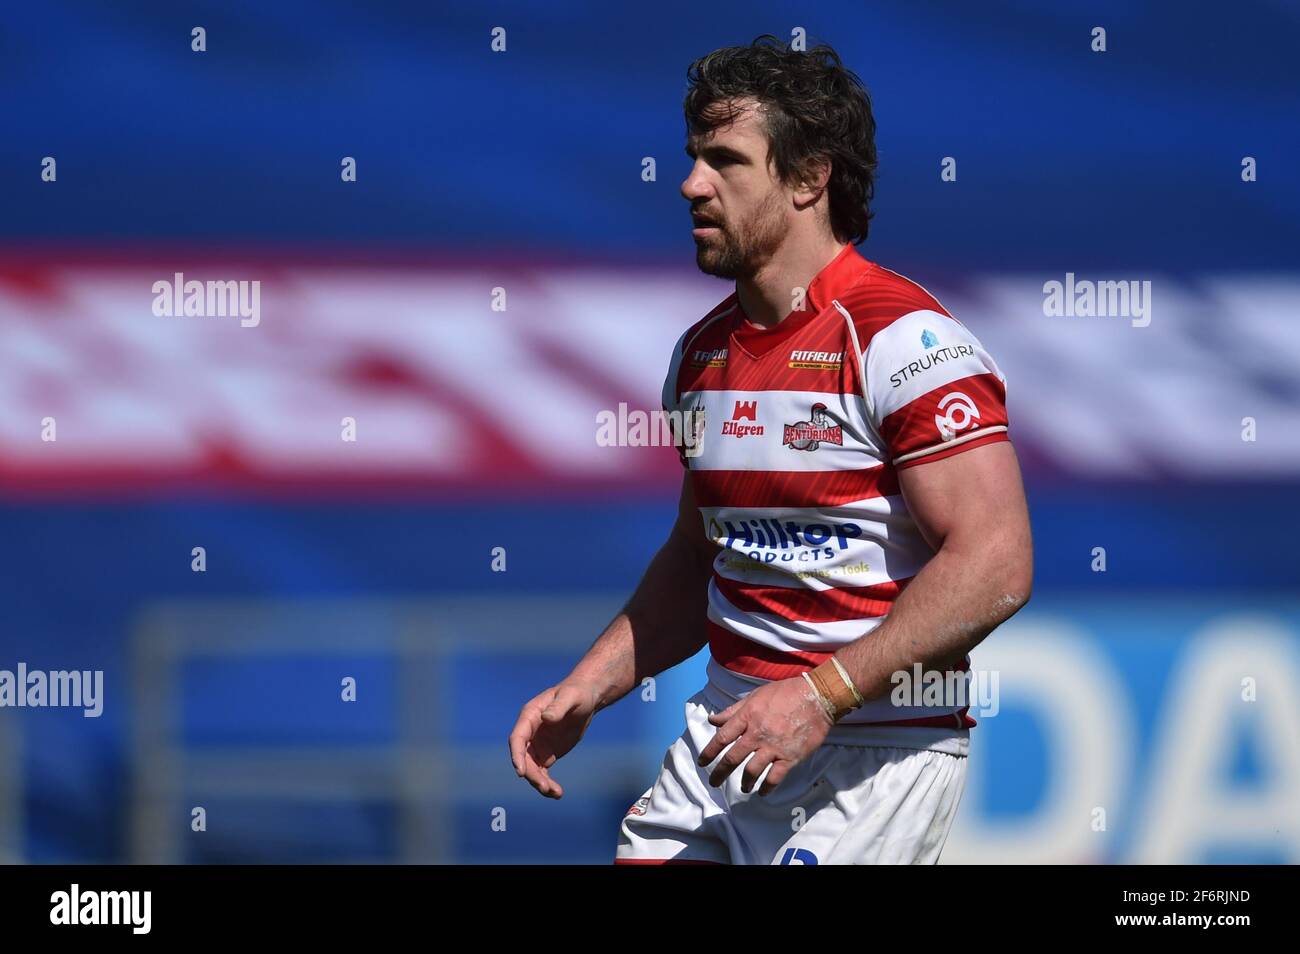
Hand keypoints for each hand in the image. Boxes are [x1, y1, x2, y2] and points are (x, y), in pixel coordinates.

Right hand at [508, 681, 599, 798]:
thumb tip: (546, 718)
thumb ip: (558, 707)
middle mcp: (529, 732)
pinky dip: (547, 783)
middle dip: (531, 774)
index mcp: (530, 716)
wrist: (586, 698)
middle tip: (545, 788)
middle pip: (523, 758)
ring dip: (540, 782)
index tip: (520, 772)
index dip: (516, 756)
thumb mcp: (570, 697)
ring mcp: (537, 745)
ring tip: (555, 793)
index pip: (517, 738)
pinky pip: (542, 772)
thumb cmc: (577, 693)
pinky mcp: (547, 754)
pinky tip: (557, 793)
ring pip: (532, 768)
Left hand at [697, 675, 833, 795]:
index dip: (709, 751)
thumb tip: (713, 720)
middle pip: (733, 758)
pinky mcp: (790, 757)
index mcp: (747, 716)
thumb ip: (734, 710)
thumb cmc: (786, 693)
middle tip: (714, 783)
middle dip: (720, 773)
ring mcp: (773, 747)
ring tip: (743, 787)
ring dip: (744, 782)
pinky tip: (763, 792)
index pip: (722, 737)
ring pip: (752, 771)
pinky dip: (767, 787)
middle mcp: (757, 734)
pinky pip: (775, 777)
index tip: (702, 762)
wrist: (817, 697)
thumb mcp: (756, 696)